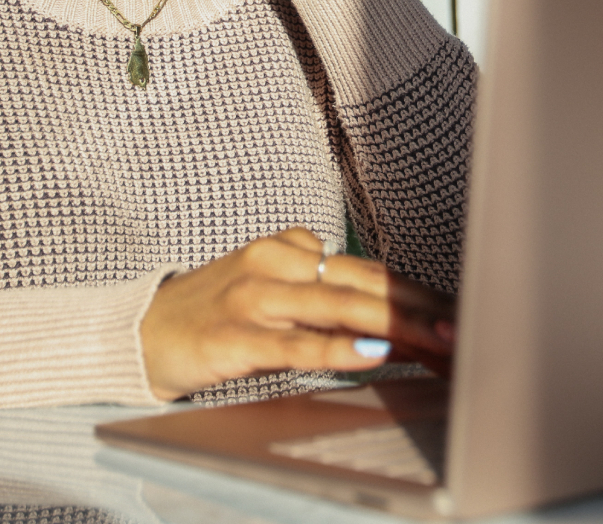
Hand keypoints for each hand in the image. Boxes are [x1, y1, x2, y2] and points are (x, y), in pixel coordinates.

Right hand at [139, 227, 457, 401]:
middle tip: (462, 326)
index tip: (456, 313)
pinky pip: (297, 344)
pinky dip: (340, 348)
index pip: (368, 270)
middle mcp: (276, 263)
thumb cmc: (216, 313)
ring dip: (395, 325)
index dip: (417, 293)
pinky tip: (373, 353)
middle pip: (363, 283)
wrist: (141, 331)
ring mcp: (255, 299)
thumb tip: (391, 318)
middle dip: (419, 307)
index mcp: (290, 247)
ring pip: (338, 307)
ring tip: (435, 339)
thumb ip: (323, 292)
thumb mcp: (272, 288)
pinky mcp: (236, 337)